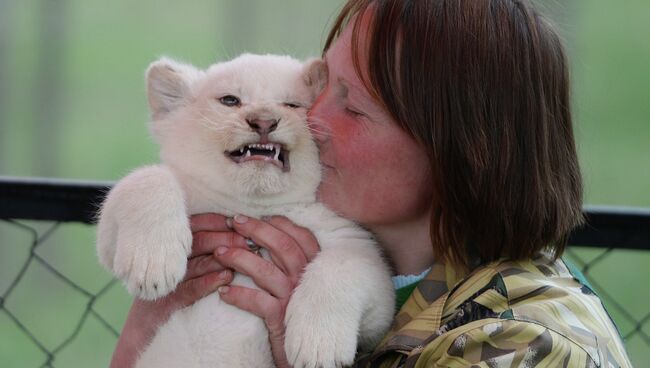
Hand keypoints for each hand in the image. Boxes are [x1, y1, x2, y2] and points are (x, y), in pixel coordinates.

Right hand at [109, 214, 236, 367]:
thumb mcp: (179, 267)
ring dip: (222, 257)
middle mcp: (164, 261)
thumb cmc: (168, 294)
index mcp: (168, 248)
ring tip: (243, 255)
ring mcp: (163, 282)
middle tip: (246, 239)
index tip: (236, 221)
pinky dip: (208, 282)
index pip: (192, 226)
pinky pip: (188, 290)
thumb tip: (233, 233)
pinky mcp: (165, 303)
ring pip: (195, 263)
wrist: (142, 331)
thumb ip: (199, 250)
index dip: (214, 221)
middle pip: (196, 241)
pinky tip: (226, 277)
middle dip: (224, 237)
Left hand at [208, 214, 319, 367]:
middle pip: (283, 246)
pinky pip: (258, 302)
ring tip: (219, 253)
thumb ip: (289, 260)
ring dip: (240, 258)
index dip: (279, 223)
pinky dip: (239, 295)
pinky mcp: (282, 318)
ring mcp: (294, 298)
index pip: (301, 236)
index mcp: (314, 267)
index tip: (257, 216)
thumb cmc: (297, 310)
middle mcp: (307, 279)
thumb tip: (267, 234)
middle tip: (233, 221)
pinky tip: (223, 293)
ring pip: (266, 271)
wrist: (304, 350)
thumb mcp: (299, 281)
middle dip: (256, 230)